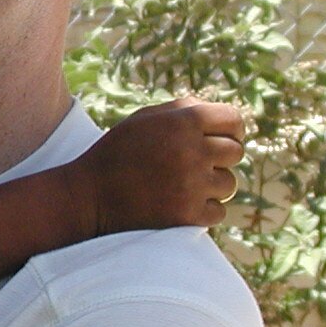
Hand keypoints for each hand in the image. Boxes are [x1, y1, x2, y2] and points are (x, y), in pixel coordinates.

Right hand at [76, 97, 245, 233]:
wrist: (90, 196)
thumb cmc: (118, 152)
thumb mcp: (144, 120)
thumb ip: (182, 110)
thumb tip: (219, 114)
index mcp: (183, 122)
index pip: (234, 120)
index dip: (230, 129)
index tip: (219, 139)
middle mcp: (192, 151)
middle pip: (236, 152)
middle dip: (220, 158)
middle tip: (196, 164)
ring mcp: (192, 186)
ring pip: (229, 184)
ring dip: (212, 186)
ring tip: (184, 185)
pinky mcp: (188, 215)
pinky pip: (218, 211)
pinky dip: (204, 210)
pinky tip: (181, 203)